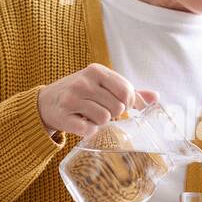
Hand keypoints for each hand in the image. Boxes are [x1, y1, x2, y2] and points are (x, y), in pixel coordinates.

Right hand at [37, 64, 158, 137]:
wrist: (46, 101)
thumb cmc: (80, 92)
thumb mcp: (102, 85)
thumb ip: (128, 91)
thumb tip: (155, 97)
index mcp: (96, 71)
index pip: (126, 90)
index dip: (128, 103)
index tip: (120, 105)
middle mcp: (83, 82)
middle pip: (117, 107)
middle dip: (113, 113)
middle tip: (101, 111)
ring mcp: (72, 99)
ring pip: (104, 119)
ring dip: (100, 123)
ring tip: (90, 116)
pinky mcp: (64, 116)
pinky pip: (88, 130)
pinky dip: (88, 131)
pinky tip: (81, 124)